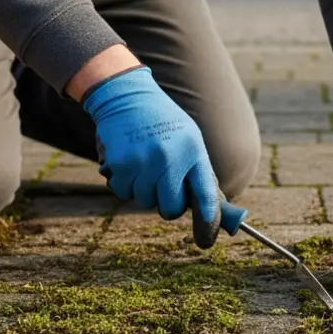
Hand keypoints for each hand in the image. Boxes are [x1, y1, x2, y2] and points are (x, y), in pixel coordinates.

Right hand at [81, 65, 222, 246]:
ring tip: (144, 162)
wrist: (127, 96)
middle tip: (162, 185)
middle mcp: (171, 158)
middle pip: (171, 208)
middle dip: (167, 204)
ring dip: (143, 190)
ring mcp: (144, 162)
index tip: (207, 238)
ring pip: (145, 201)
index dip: (208, 220)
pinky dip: (124, 183)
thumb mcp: (189, 138)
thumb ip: (197, 171)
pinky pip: (123, 192)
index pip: (205, 195)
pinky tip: (128, 161)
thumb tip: (210, 208)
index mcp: (193, 151)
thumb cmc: (163, 121)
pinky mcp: (121, 164)